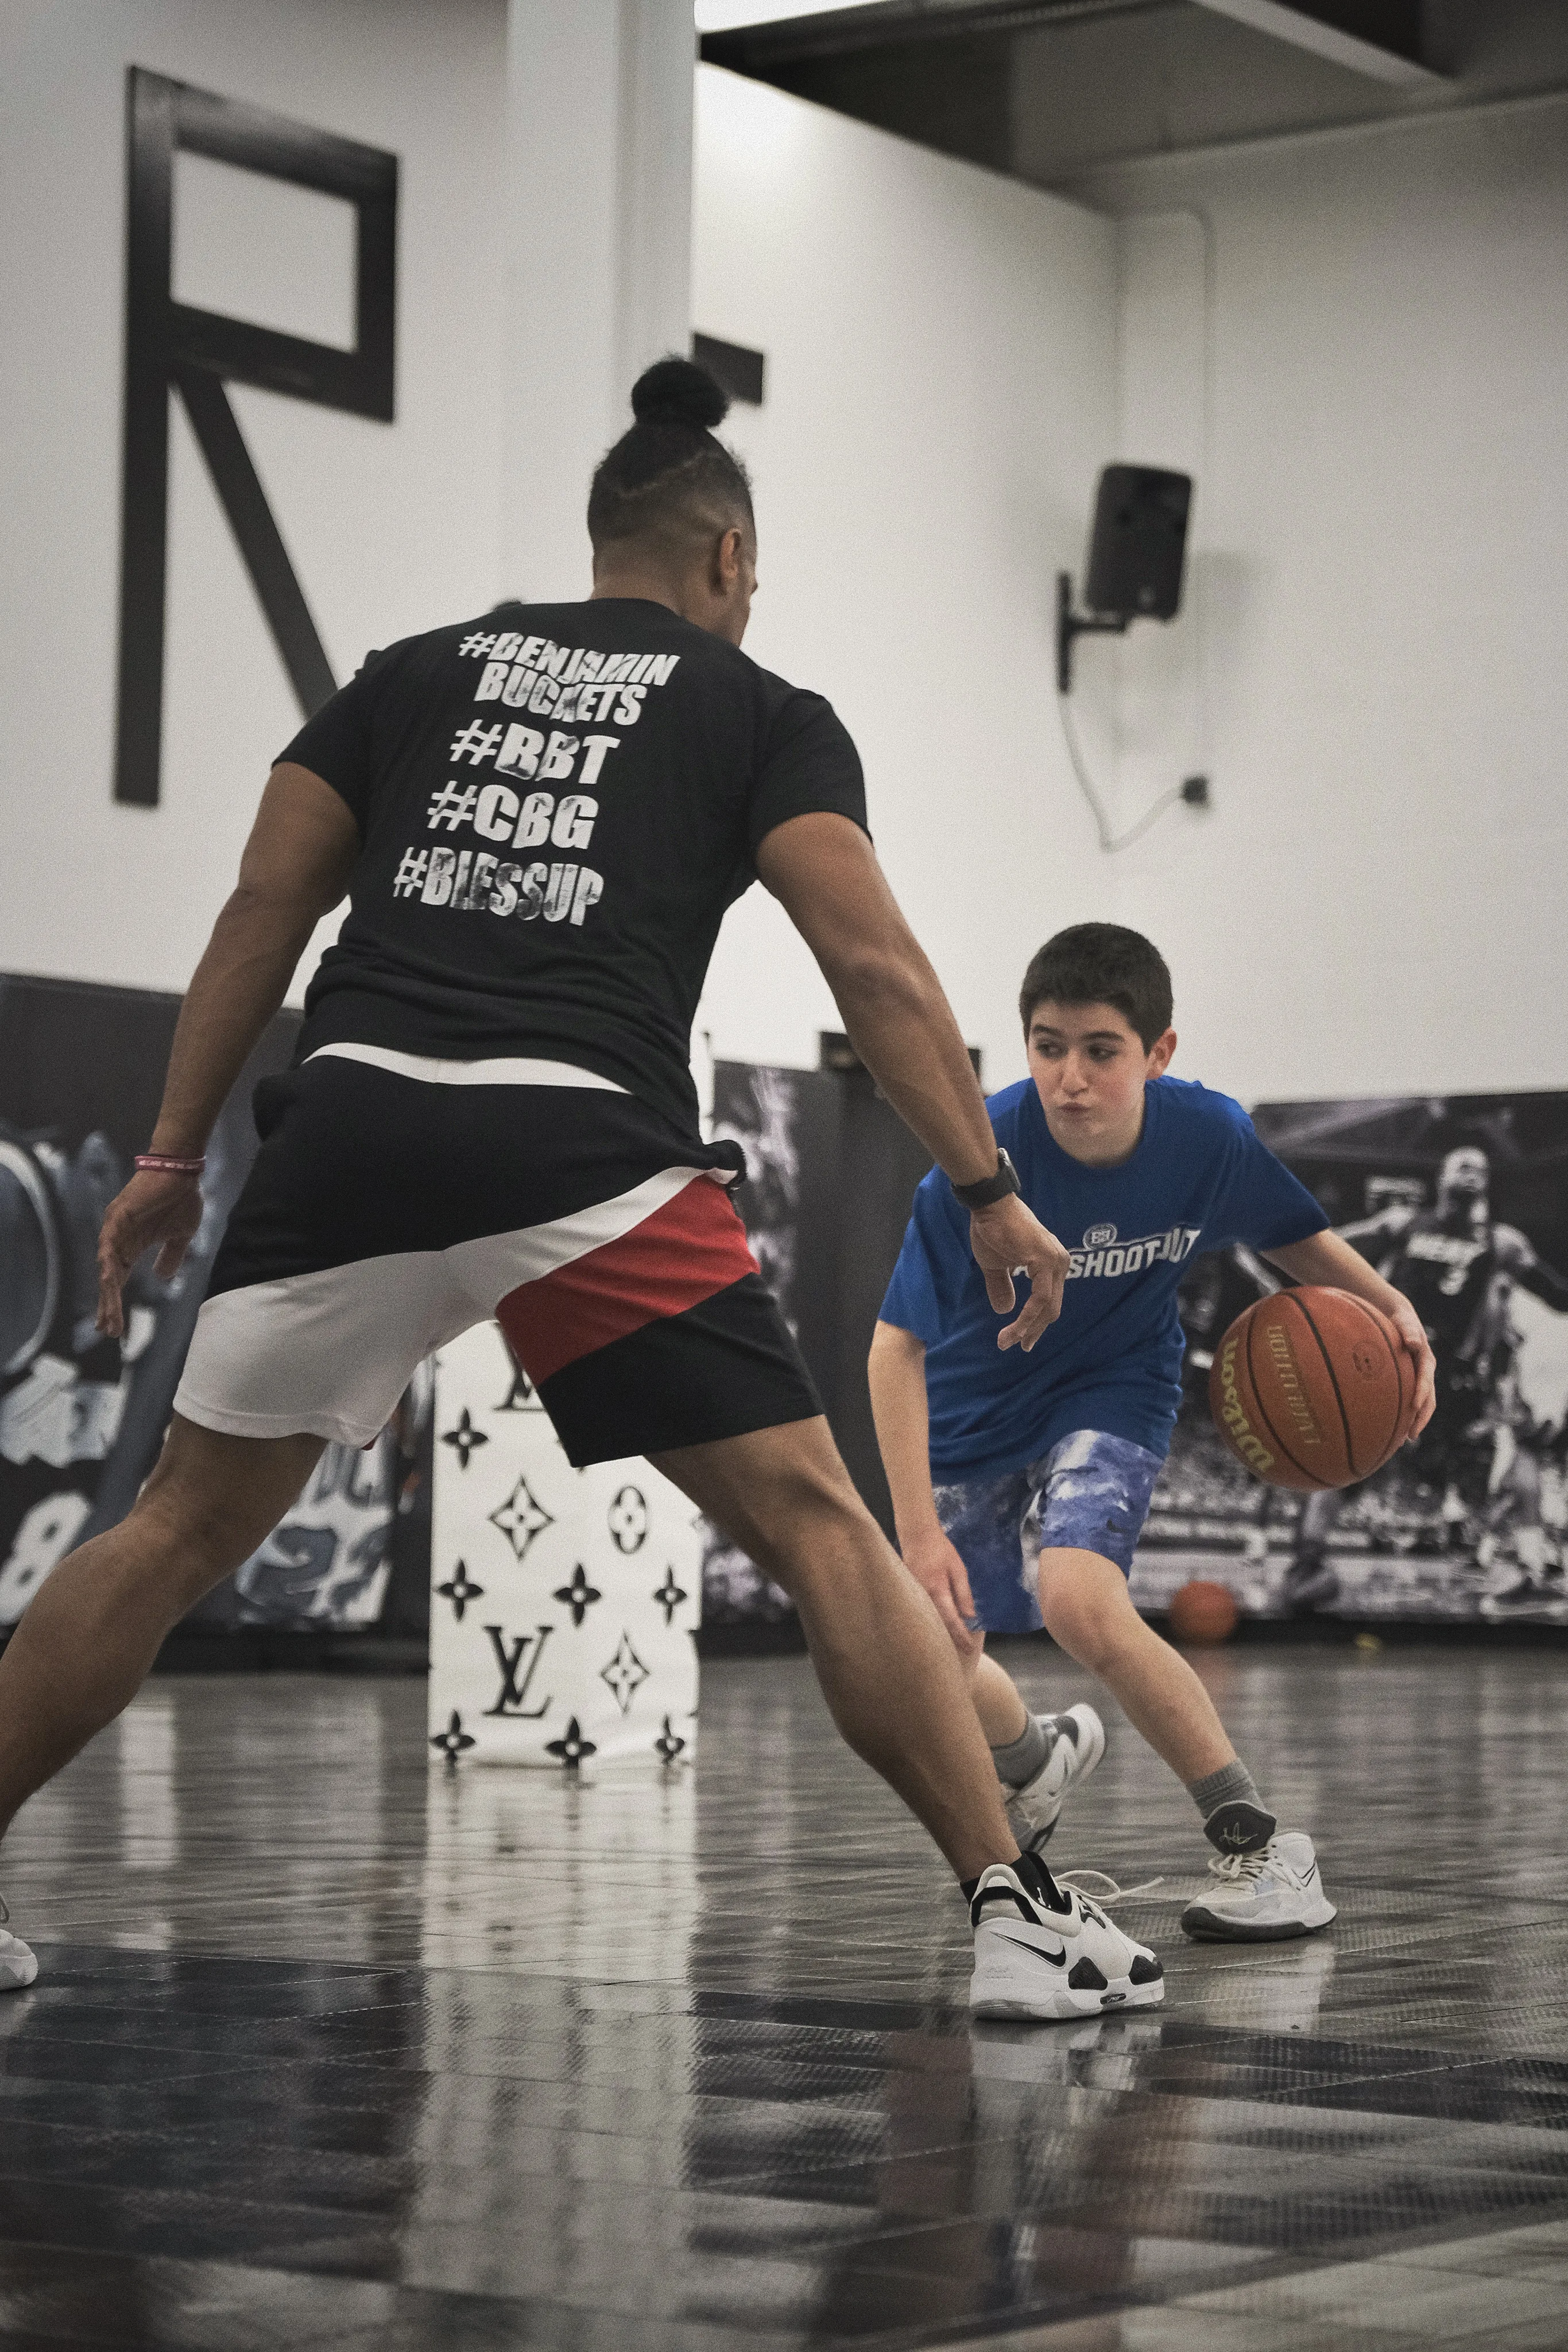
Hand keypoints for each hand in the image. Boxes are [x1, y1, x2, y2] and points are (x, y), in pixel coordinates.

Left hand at [96, 1169, 205, 1338]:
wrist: (181, 1171)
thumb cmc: (180, 1198)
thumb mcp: (180, 1235)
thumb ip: (170, 1256)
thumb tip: (162, 1277)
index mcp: (131, 1246)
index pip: (117, 1280)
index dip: (115, 1302)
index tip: (114, 1328)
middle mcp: (118, 1239)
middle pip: (108, 1278)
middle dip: (108, 1305)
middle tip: (108, 1330)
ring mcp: (115, 1227)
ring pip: (106, 1265)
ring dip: (107, 1291)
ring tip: (109, 1315)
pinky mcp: (119, 1215)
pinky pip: (109, 1243)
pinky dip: (107, 1263)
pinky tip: (108, 1281)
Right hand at [901, 1523, 982, 1657]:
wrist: (917, 1535)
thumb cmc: (940, 1550)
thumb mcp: (958, 1569)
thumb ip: (964, 1593)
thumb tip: (970, 1616)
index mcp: (937, 1591)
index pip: (951, 1620)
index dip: (961, 1636)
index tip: (969, 1649)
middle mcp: (923, 1597)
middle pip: (937, 1626)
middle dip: (950, 1640)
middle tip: (963, 1652)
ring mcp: (913, 1596)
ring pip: (928, 1620)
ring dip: (940, 1632)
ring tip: (952, 1645)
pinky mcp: (909, 1594)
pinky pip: (922, 1612)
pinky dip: (932, 1621)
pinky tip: (939, 1626)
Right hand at [968, 1194, 1070, 1351]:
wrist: (990, 1206)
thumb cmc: (993, 1230)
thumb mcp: (996, 1265)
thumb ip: (1002, 1287)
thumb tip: (1004, 1311)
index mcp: (1052, 1264)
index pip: (1049, 1301)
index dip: (1034, 1323)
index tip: (1019, 1340)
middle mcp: (1060, 1263)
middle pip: (1051, 1308)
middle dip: (1033, 1331)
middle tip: (1015, 1346)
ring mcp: (1055, 1261)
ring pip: (1047, 1307)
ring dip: (1027, 1329)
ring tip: (1008, 1342)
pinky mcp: (1045, 1261)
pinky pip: (1040, 1298)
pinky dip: (1027, 1317)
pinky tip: (1013, 1329)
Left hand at [1386, 1295, 1436, 1439]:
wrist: (1402, 1321)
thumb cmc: (1400, 1320)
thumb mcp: (1404, 1322)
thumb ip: (1408, 1330)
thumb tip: (1412, 1341)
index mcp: (1426, 1360)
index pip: (1426, 1380)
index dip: (1421, 1393)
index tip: (1413, 1406)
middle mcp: (1426, 1373)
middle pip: (1427, 1400)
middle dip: (1420, 1418)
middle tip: (1410, 1435)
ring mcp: (1420, 1380)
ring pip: (1421, 1406)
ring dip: (1413, 1423)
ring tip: (1401, 1441)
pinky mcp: (1411, 1383)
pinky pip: (1410, 1403)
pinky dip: (1404, 1416)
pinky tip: (1391, 1430)